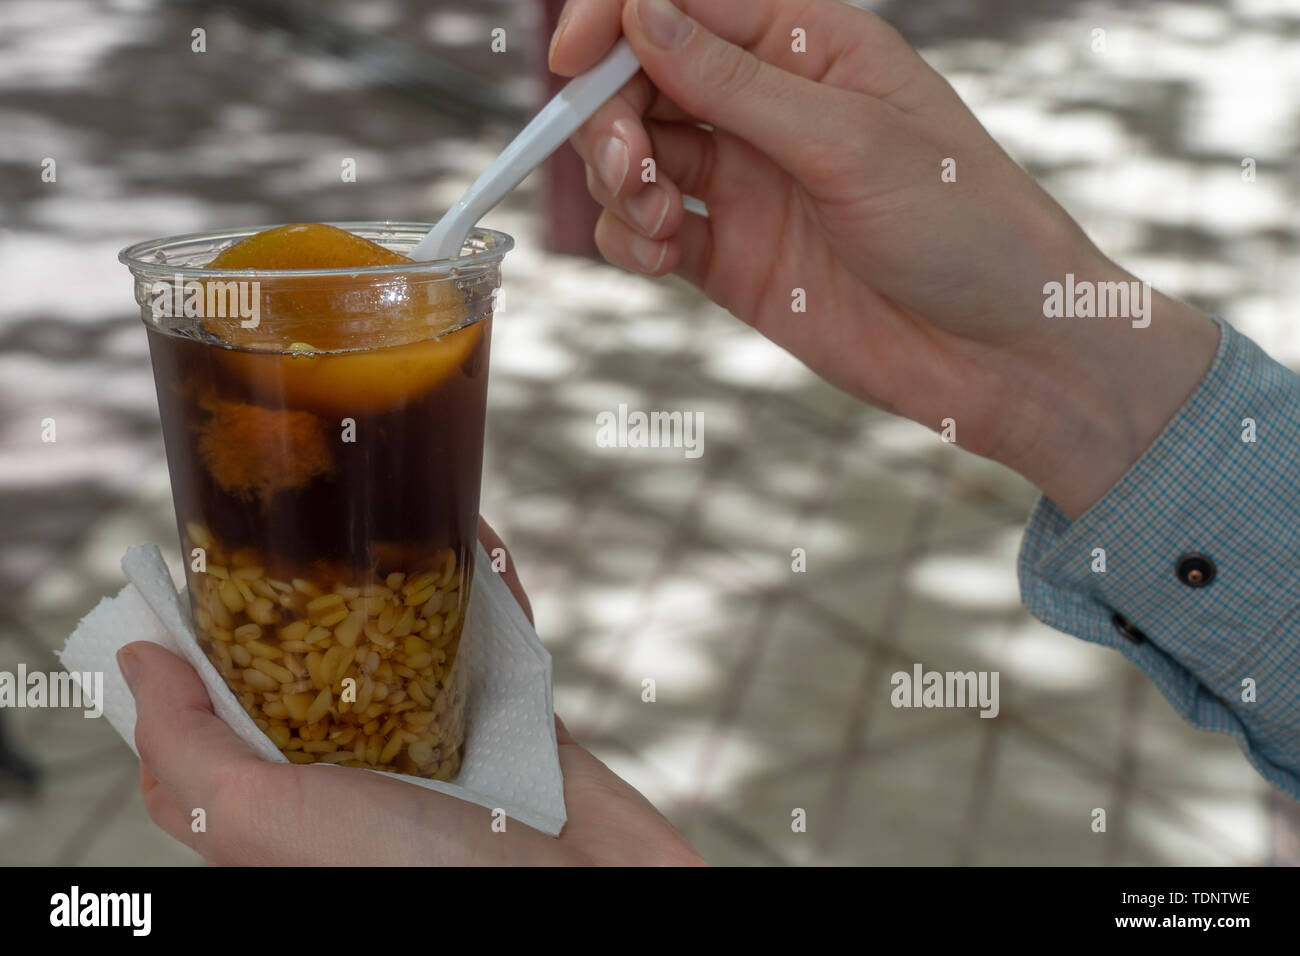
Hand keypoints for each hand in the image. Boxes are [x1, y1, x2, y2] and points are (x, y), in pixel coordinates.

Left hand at [118, 519, 703, 865]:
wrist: (592, 900)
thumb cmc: (429, 883)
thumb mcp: (271, 825)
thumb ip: (192, 753)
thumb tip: (138, 663)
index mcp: (289, 811)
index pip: (209, 731)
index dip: (192, 660)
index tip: (195, 585)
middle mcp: (361, 779)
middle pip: (312, 673)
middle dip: (305, 599)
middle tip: (300, 529)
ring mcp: (445, 750)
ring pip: (410, 647)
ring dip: (406, 583)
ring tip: (390, 518)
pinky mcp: (516, 728)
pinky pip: (497, 645)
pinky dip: (492, 593)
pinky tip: (478, 548)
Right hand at [553, 0, 1218, 516]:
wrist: (1002, 354)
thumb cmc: (964, 226)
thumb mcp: (852, 141)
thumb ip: (737, 84)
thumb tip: (641, 15)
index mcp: (808, 46)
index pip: (685, 2)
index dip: (615, 18)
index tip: (573, 63)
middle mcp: (766, 107)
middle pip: (642, 78)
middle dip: (610, 115)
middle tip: (628, 165)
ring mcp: (744, 182)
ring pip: (633, 154)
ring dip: (617, 180)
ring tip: (655, 217)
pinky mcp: (729, 255)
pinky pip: (645, 230)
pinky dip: (629, 238)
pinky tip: (658, 254)